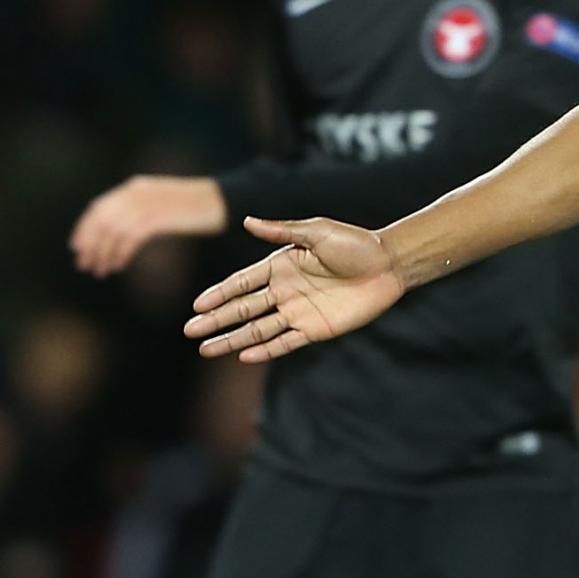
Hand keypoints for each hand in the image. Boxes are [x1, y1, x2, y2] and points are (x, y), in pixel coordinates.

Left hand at [70, 176, 226, 275]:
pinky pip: (131, 236)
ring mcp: (150, 203)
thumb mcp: (165, 205)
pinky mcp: (161, 216)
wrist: (225, 201)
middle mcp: (138, 192)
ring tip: (101, 271)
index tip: (76, 248)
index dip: (84, 228)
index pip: (99, 206)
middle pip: (102, 218)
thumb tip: (121, 232)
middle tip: (84, 265)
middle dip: (89, 244)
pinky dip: (121, 252)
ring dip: (103, 252)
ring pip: (114, 229)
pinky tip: (118, 265)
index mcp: (136, 187)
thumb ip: (143, 212)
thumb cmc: (198, 208)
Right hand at [185, 216, 404, 360]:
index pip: (241, 283)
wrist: (388, 265)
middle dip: (216, 320)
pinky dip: (265, 350)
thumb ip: (281, 231)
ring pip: (258, 329)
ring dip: (232, 339)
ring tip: (207, 350)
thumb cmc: (355, 244)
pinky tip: (244, 356)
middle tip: (190, 331)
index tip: (197, 305)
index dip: (219, 294)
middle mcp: (284, 290)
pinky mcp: (316, 329)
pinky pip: (286, 343)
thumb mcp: (316, 231)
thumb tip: (245, 221)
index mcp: (280, 265)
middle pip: (243, 309)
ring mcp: (298, 312)